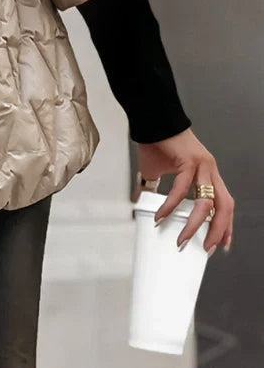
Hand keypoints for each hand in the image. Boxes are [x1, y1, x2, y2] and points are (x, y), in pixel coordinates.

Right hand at [134, 128, 233, 254]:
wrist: (152, 119)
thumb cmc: (156, 142)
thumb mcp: (158, 170)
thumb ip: (155, 187)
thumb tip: (142, 201)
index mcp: (208, 173)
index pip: (225, 203)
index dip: (226, 224)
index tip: (222, 243)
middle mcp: (210, 170)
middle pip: (225, 206)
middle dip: (219, 231)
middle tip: (208, 248)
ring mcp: (202, 166)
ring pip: (207, 202)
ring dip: (195, 224)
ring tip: (183, 239)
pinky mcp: (189, 161)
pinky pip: (181, 189)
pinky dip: (170, 205)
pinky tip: (161, 216)